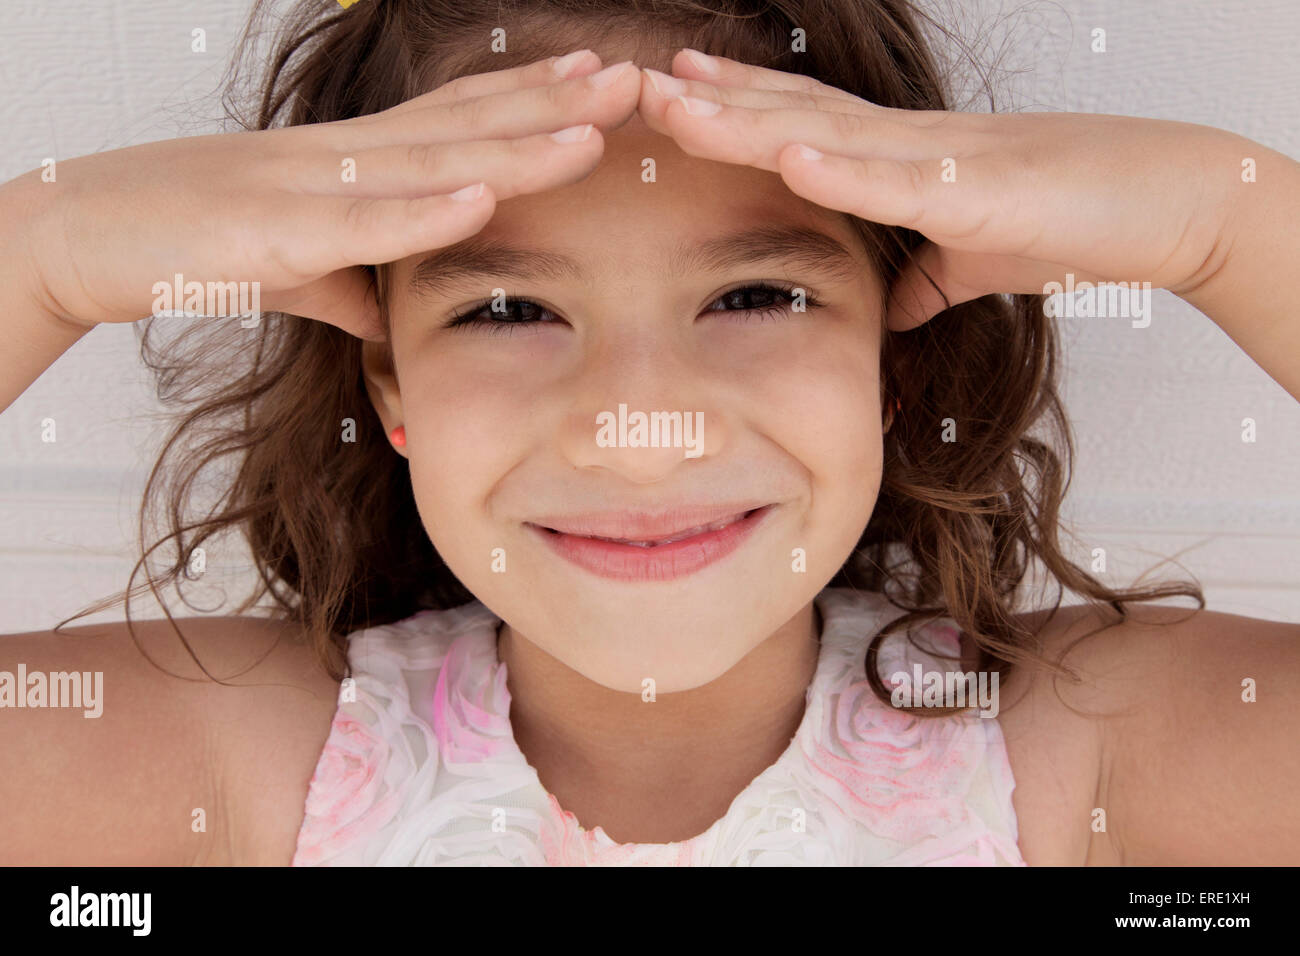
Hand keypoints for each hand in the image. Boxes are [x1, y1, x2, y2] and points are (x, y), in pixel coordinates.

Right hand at [10, 50, 639, 338]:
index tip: (596, 83)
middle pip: (465, 126)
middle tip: (634, 80)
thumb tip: (387, 311)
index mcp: (354, 162)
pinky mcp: (274, 235)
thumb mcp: (297, 265)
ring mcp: (312, 191)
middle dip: (554, 105)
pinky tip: (480, 200)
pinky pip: (359, 225)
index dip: (529, 96)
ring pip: (430, 164)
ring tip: (590, 128)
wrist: (85, 234)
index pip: (457, 119)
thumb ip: (350, 277)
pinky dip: (421, 214)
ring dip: (514, 147)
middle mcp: (345, 160)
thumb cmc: (193, 239)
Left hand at [635, 50, 1253, 330]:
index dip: (735, 105)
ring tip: (676, 102)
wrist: (1159, 205)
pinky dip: (840, 170)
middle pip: (790, 116)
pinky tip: (786, 156)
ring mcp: (934, 161)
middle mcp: (905, 144)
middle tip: (637, 83)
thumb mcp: (972, 260)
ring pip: (823, 135)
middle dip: (711, 101)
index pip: (800, 122)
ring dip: (746, 121)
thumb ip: (925, 277)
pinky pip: (894, 182)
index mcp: (900, 156)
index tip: (674, 93)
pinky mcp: (973, 192)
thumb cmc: (1067, 222)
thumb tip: (894, 309)